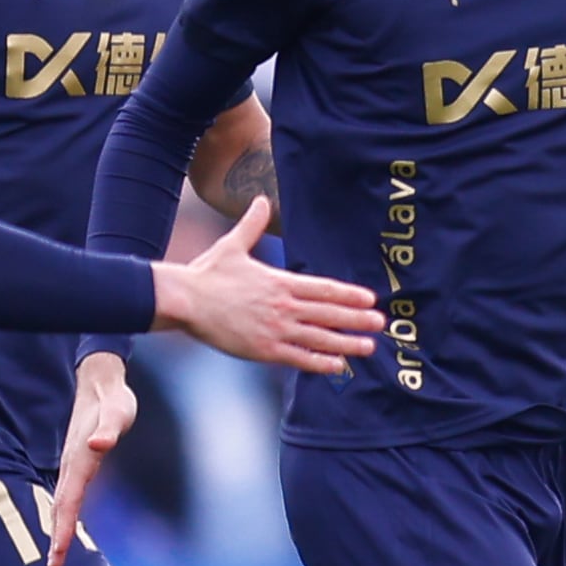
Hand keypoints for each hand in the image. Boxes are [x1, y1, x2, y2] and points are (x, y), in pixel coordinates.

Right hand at [46, 352, 134, 565]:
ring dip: (58, 529)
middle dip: (57, 536)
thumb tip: (98, 446)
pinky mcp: (77, 465)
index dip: (64, 525)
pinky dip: (64, 515)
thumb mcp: (118, 411)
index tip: (59, 549)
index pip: (70, 498)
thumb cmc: (114, 400)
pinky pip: (67, 495)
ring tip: (56, 556)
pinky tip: (64, 530)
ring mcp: (73, 465)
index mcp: (80, 458)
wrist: (100, 384)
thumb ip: (109, 428)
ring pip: (62, 502)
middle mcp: (73, 465)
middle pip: (62, 506)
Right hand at [149, 197, 385, 370]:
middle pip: (329, 314)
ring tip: (369, 347)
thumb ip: (251, 225)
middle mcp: (283, 306)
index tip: (370, 299)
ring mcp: (275, 330)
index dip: (349, 295)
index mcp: (279, 282)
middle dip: (357, 319)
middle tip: (381, 323)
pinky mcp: (263, 350)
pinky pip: (298, 358)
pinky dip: (320, 363)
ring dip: (347, 343)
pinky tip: (338, 366)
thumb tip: (260, 199)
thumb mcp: (232, 245)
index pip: (323, 288)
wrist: (184, 301)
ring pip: (319, 338)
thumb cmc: (207, 274)